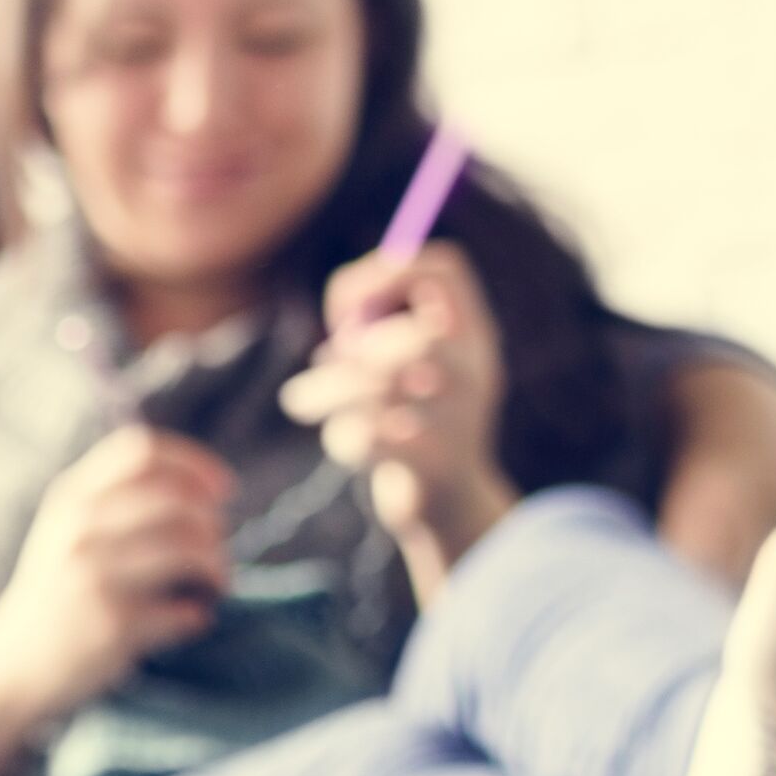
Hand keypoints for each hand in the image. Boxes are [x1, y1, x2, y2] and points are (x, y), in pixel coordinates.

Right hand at [0, 425, 232, 714]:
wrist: (14, 664)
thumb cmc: (58, 593)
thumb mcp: (68, 530)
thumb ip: (117, 498)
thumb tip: (204, 488)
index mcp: (70, 498)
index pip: (141, 452)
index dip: (193, 464)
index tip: (221, 490)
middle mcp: (78, 529)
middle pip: (177, 499)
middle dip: (212, 524)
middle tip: (217, 549)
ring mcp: (93, 576)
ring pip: (188, 550)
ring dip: (218, 567)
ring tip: (217, 583)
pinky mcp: (112, 624)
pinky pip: (183, 609)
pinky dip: (198, 614)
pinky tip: (191, 619)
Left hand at [287, 243, 517, 568]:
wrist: (448, 508)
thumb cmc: (415, 427)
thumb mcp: (408, 370)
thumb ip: (377, 333)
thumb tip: (342, 319)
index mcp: (474, 333)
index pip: (445, 268)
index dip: (386, 271)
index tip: (348, 306)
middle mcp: (475, 369)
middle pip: (411, 334)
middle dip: (350, 344)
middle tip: (323, 360)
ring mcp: (458, 419)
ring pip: (382, 384)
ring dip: (326, 389)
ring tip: (299, 398)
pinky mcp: (430, 464)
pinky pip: (371, 435)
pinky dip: (342, 435)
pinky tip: (338, 440)